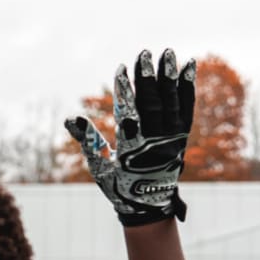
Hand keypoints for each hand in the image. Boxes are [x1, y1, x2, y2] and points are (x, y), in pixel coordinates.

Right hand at [65, 49, 195, 225]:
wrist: (148, 206)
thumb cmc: (118, 185)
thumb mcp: (99, 165)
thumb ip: (87, 139)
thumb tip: (71, 118)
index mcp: (131, 149)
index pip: (129, 113)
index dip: (125, 90)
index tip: (122, 68)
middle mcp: (154, 142)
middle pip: (153, 103)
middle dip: (149, 77)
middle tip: (146, 53)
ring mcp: (171, 139)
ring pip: (171, 103)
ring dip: (170, 76)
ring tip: (167, 54)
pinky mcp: (181, 137)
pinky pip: (186, 109)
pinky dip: (187, 88)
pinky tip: (188, 68)